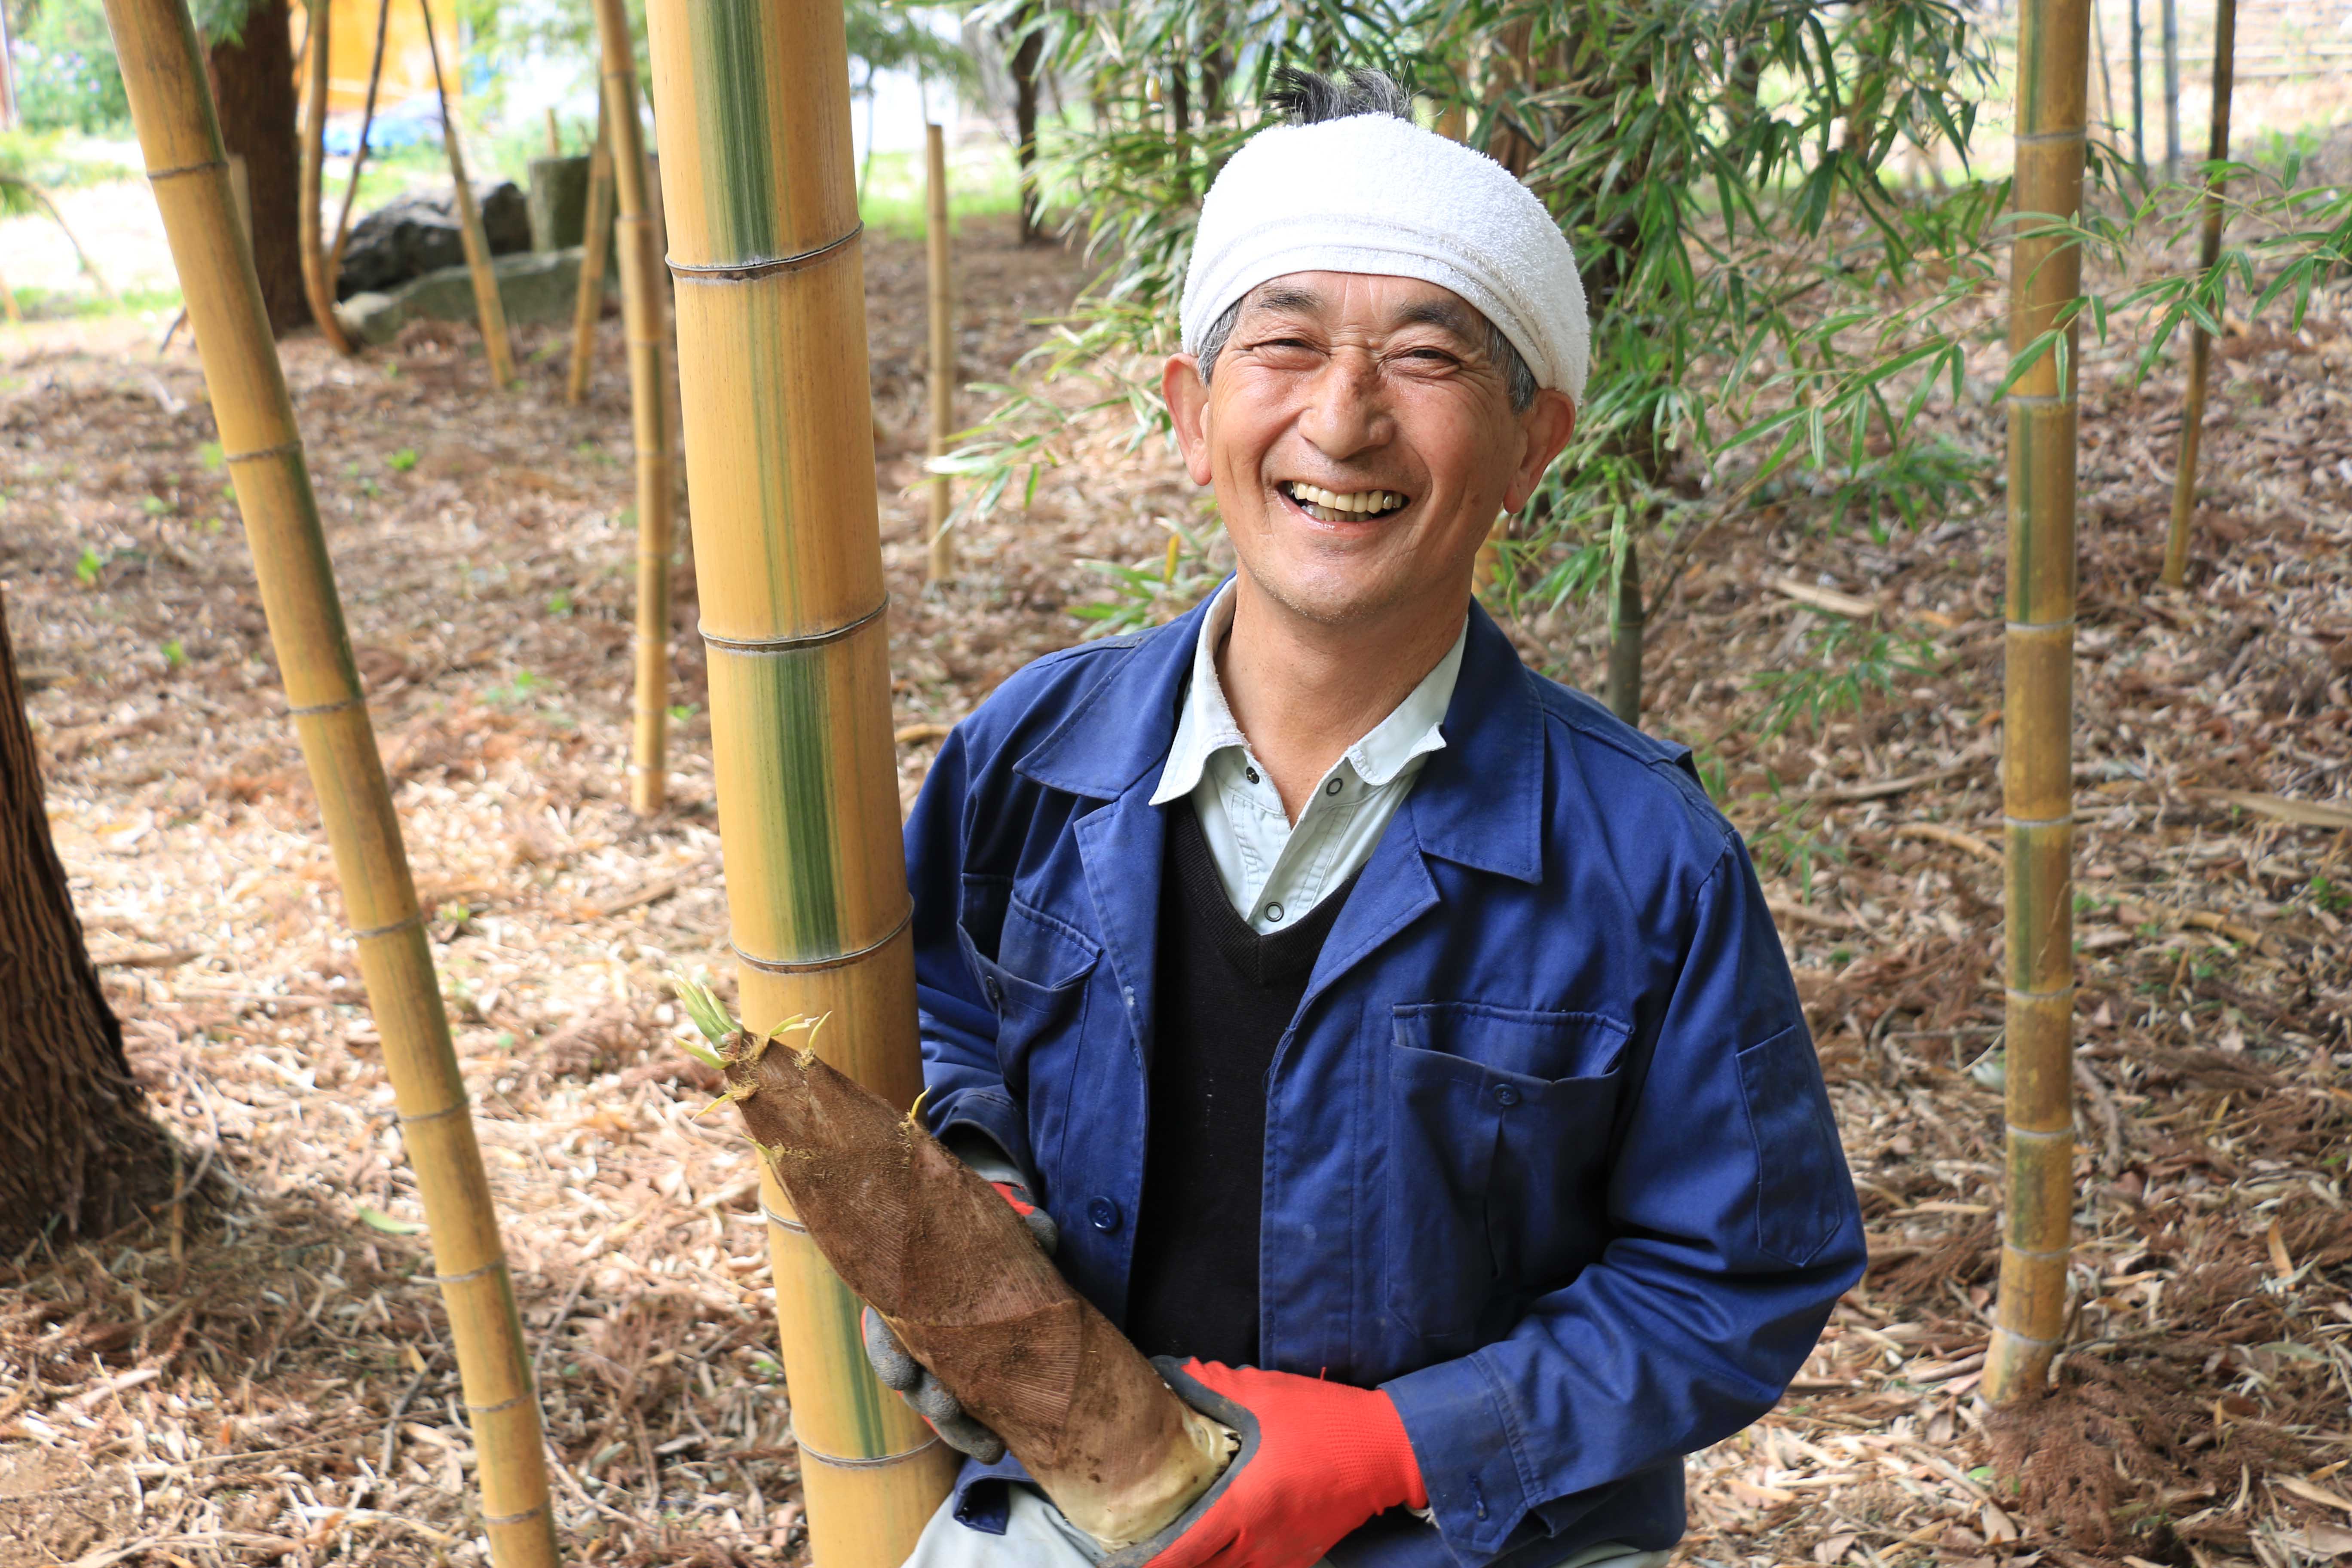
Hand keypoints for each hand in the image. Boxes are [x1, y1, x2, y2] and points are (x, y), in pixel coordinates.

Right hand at [861, 1176, 1056, 1460]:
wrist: (992, 1249)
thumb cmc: (983, 1236)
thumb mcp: (997, 1223)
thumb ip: (1020, 1224)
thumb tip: (1044, 1230)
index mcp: (906, 1298)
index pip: (883, 1330)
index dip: (888, 1354)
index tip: (901, 1374)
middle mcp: (915, 1336)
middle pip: (909, 1377)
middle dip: (926, 1399)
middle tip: (947, 1409)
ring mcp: (938, 1362)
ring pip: (935, 1402)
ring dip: (957, 1428)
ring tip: (989, 1446)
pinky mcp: (965, 1380)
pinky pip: (966, 1412)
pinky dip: (978, 1431)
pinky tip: (999, 1448)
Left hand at [1116, 1360, 1424, 1567]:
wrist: (1385, 1450)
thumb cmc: (1322, 1420)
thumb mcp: (1262, 1392)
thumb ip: (1209, 1386)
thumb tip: (1167, 1375)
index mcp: (1241, 1507)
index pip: (1178, 1554)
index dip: (1143, 1565)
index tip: (1115, 1562)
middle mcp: (1256, 1545)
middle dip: (1165, 1564)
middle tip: (1136, 1549)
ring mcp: (1279, 1557)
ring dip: (1197, 1565)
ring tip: (1171, 1548)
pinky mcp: (1297, 1559)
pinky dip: (1228, 1565)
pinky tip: (1216, 1549)